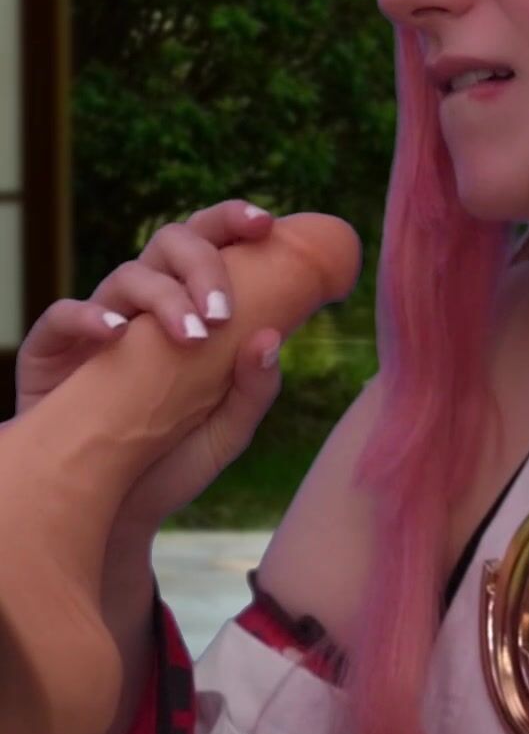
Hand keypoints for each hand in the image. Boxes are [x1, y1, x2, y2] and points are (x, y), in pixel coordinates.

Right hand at [11, 199, 288, 533]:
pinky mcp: (52, 349)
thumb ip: (252, 391)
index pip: (215, 248)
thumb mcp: (223, 434)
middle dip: (204, 261)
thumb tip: (271, 340)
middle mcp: (147, 306)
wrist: (106, 511)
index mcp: (194, 310)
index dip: (235, 222)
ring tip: (192, 337)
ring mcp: (100, 322)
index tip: (267, 225)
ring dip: (164, 297)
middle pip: (172, 244)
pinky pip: (63, 314)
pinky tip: (115, 334)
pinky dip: (89, 316)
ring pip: (129, 274)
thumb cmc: (169, 463)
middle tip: (224, 309)